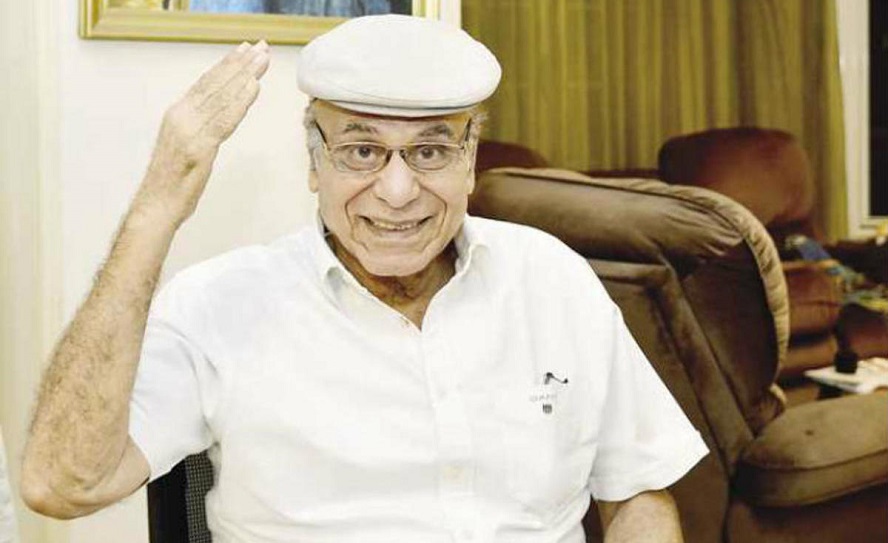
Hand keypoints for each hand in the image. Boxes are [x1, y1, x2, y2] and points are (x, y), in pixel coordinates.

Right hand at [136, 41, 270, 225]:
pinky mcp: (199, 148)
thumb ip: (200, 127)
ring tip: (262, 61)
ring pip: (222, 97)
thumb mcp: (185, 146)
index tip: (245, 51)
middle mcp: (181, 116)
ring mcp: (189, 131)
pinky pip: (224, 120)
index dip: (226, 65)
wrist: (156, 206)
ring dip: (245, 76)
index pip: (206, 83)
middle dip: (240, 64)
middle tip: (261, 48)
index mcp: (177, 114)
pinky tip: (254, 88)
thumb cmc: (172, 181)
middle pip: (215, 84)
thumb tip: (218, 115)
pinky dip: (240, 102)